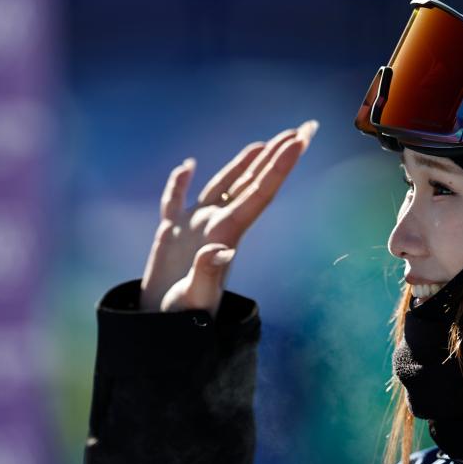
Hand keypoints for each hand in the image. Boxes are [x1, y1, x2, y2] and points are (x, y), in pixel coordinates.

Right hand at [139, 119, 318, 313]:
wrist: (160, 333)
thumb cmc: (181, 318)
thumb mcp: (194, 298)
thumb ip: (207, 273)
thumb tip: (223, 251)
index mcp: (226, 236)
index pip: (259, 194)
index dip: (279, 167)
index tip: (299, 142)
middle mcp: (215, 227)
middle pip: (250, 184)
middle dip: (275, 157)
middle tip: (302, 131)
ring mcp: (193, 230)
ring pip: (220, 187)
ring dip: (241, 165)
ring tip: (263, 144)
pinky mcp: (169, 236)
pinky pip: (174, 202)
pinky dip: (179, 182)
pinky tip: (186, 166)